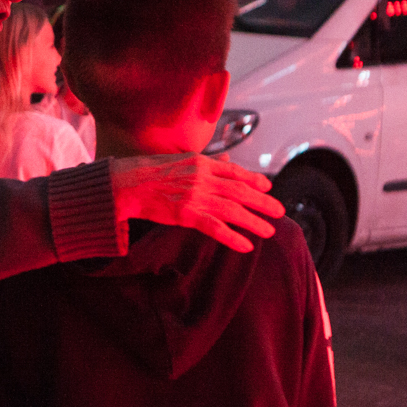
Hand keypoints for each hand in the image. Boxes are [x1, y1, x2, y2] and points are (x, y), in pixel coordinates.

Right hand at [110, 154, 283, 252]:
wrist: (127, 183)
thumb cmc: (149, 172)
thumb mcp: (180, 161)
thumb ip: (205, 164)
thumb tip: (226, 161)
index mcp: (201, 163)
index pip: (235, 172)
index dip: (254, 180)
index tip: (268, 186)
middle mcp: (202, 178)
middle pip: (240, 191)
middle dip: (262, 202)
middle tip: (280, 211)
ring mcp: (195, 196)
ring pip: (233, 210)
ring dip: (254, 221)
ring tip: (269, 230)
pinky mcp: (186, 214)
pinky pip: (215, 228)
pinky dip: (233, 237)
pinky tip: (246, 245)